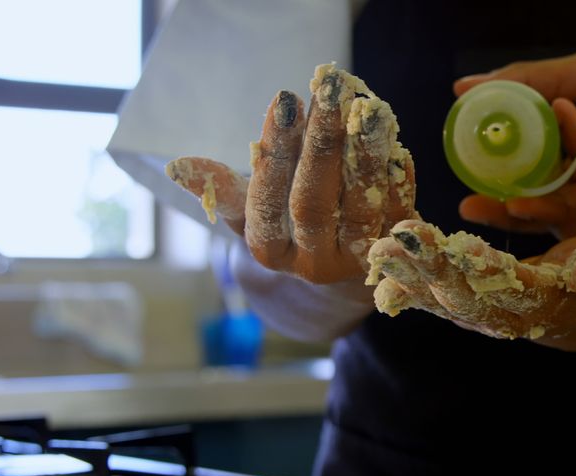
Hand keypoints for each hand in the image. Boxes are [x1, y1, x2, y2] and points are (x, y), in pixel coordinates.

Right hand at [167, 65, 416, 300]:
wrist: (343, 285)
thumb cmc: (289, 229)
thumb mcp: (252, 214)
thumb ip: (224, 190)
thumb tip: (178, 166)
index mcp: (269, 251)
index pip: (265, 201)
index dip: (275, 152)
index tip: (283, 102)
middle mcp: (311, 262)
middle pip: (312, 203)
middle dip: (320, 143)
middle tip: (329, 89)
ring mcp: (355, 261)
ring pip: (359, 207)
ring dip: (364, 154)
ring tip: (367, 108)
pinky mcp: (393, 251)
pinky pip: (397, 212)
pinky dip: (397, 176)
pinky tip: (393, 139)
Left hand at [366, 220, 575, 339]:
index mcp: (543, 307)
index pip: (511, 289)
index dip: (487, 271)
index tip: (462, 249)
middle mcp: (505, 319)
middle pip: (464, 295)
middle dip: (431, 269)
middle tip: (401, 242)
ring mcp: (479, 317)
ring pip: (439, 297)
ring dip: (408, 275)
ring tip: (380, 250)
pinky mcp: (462, 307)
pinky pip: (429, 297)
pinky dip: (404, 282)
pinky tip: (377, 268)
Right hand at [454, 28, 575, 239]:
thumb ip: (527, 85)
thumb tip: (463, 88)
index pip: (541, 196)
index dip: (505, 202)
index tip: (467, 197)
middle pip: (557, 219)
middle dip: (515, 218)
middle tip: (474, 206)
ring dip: (545, 202)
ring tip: (509, 180)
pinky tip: (565, 113)